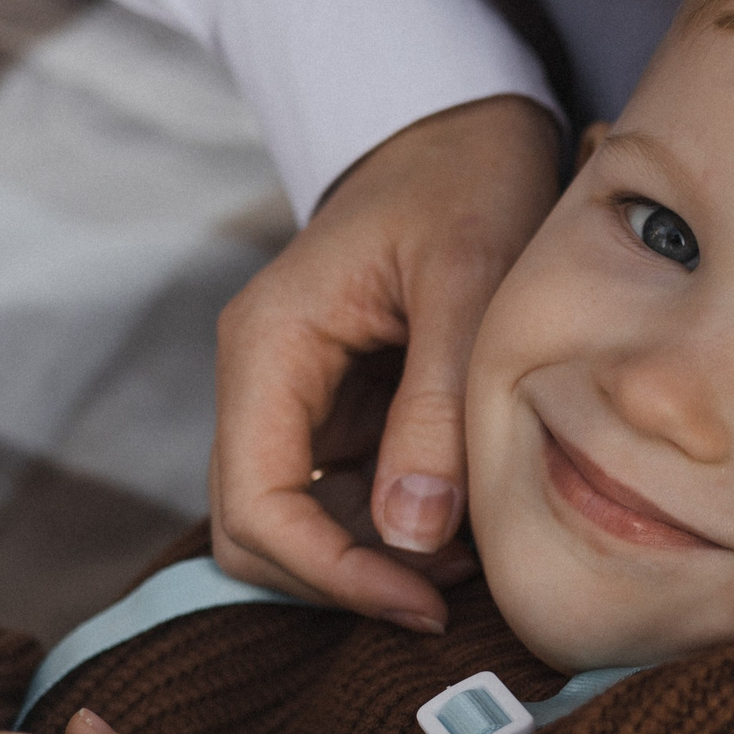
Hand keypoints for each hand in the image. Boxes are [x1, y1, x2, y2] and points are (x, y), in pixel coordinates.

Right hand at [212, 94, 561, 632]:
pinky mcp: (343, 410)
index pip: (255, 505)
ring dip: (379, 561)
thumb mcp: (468, 282)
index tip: (421, 605)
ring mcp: (300, 399)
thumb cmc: (467, 183)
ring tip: (478, 559)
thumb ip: (436, 406)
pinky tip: (472, 526)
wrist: (468, 129)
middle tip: (452, 596)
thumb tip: (410, 536)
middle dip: (347, 579)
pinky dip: (402, 529)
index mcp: (269, 345)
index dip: (329, 574)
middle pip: (261, 531)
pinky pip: (350, 498)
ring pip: (304, 524)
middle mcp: (265, 380)